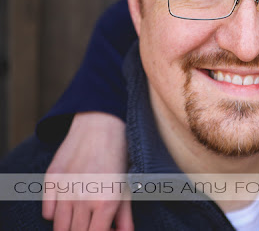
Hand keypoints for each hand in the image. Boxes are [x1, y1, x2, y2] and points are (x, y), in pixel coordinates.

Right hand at [42, 112, 132, 230]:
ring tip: (82, 217)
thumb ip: (125, 215)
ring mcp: (65, 190)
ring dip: (70, 226)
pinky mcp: (51, 180)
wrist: (100, 124)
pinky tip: (68, 205)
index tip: (105, 229)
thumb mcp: (126, 185)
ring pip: (59, 226)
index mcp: (106, 202)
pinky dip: (55, 214)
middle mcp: (83, 199)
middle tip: (94, 223)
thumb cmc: (118, 155)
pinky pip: (47, 212)